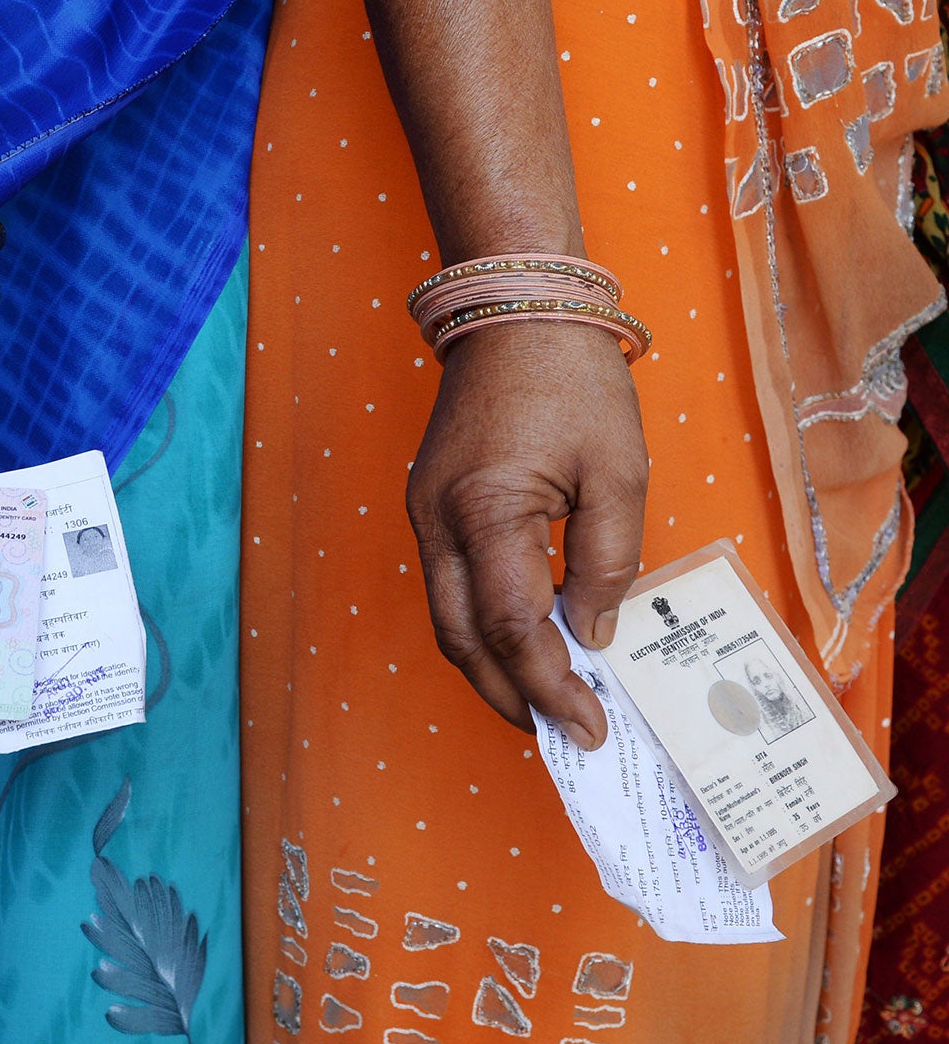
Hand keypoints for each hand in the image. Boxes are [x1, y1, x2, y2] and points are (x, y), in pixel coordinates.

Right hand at [404, 322, 647, 749]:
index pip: (513, 627)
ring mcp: (424, 516)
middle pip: (462, 641)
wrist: (513, 310)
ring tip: (545, 703)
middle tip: (563, 734)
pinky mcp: (429, 508)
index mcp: (486, 511)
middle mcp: (438, 523)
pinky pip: (449, 589)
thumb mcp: (619, 471)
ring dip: (492, 671)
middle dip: (510, 697)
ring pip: (448, 622)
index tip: (590, 725)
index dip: (551, 685)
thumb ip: (607, 562)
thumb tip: (591, 634)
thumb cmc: (572, 380)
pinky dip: (483, 630)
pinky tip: (524, 645)